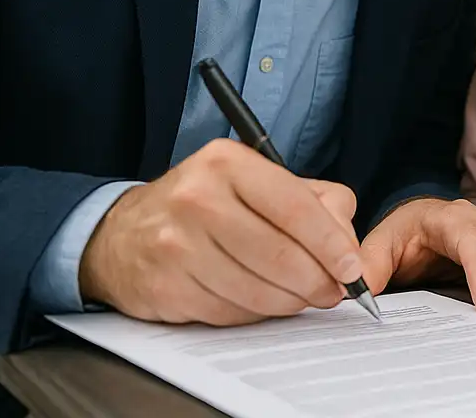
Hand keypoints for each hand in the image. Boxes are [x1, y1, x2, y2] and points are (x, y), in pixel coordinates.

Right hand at [80, 139, 362, 325]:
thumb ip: (317, 203)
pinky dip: (256, 313)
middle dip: (318, 281)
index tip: (352, 268)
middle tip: (334, 291)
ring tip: (303, 297)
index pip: (296, 208)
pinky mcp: (164, 287)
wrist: (123, 233)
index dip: (332, 244)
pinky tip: (262, 302)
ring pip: (257, 289)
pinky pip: (229, 312)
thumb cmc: (208, 204)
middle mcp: (197, 199)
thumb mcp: (260, 181)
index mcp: (228, 163)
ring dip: (291, 302)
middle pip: (279, 255)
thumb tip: (349, 248)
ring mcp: (176, 245)